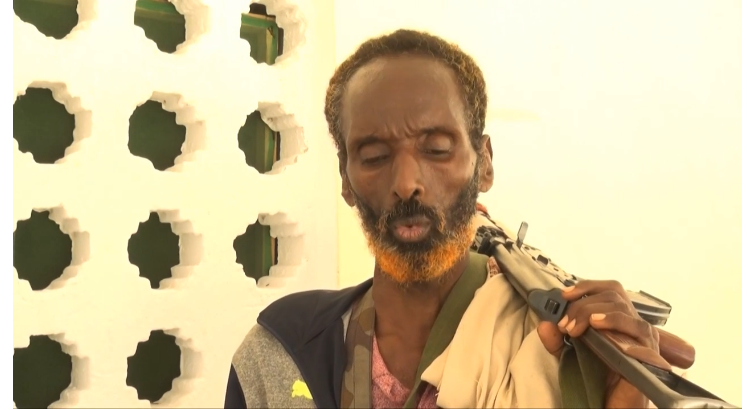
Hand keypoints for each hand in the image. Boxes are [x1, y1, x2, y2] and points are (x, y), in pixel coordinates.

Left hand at [537, 280, 658, 408]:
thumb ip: (556, 338)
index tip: (565, 294)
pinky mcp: (651, 355)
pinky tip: (600, 329)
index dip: (588, 286)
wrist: (612, 403)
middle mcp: (635, 325)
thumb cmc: (597, 376)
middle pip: (613, 298)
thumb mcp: (570, 354)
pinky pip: (639, 335)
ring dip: (597, 314)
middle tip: (566, 325)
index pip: (611, 289)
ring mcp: (645, 339)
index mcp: (620, 319)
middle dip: (583, 306)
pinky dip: (617, 326)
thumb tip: (545, 323)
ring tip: (578, 327)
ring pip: (624, 312)